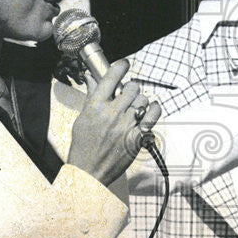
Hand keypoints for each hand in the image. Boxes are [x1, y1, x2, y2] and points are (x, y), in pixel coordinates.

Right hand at [66, 59, 161, 185]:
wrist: (89, 172)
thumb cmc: (83, 147)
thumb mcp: (82, 118)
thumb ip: (92, 97)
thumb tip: (92, 78)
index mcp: (95, 107)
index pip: (112, 76)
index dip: (121, 67)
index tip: (124, 65)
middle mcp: (112, 114)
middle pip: (132, 87)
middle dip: (131, 88)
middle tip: (127, 94)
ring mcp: (126, 126)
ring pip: (143, 101)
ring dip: (141, 101)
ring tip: (135, 107)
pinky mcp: (137, 138)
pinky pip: (153, 116)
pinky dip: (155, 110)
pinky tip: (151, 109)